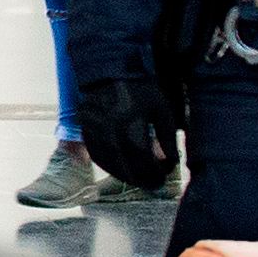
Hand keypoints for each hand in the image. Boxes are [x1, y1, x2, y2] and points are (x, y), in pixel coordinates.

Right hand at [73, 75, 180, 189]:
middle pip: (129, 171)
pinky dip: (113, 167)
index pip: (146, 163)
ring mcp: (96, 137)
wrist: (108, 74)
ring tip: (142, 176)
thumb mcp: (161, 110)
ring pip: (113, 169)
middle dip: (145, 180)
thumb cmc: (139, 91)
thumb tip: (171, 162)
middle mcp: (111, 136)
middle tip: (156, 182)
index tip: (166, 174)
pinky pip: (99, 160)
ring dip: (129, 176)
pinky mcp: (86, 135)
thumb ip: (167, 138)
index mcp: (131, 128)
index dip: (158, 173)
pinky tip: (124, 167)